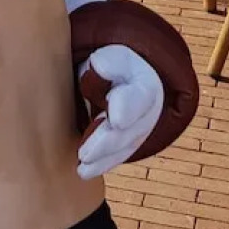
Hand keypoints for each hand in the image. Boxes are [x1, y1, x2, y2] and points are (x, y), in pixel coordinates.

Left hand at [75, 45, 164, 180]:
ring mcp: (139, 130)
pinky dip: (101, 164)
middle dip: (106, 143)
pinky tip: (83, 172)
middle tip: (85, 153)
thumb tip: (99, 67)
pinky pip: (116, 156)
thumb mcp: (111, 56)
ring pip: (122, 148)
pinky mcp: (128, 142)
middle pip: (128, 130)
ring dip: (102, 159)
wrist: (129, 77)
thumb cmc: (113, 64)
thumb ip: (106, 62)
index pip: (137, 98)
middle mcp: (147, 113)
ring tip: (82, 168)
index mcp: (144, 85)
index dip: (126, 109)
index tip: (116, 120)